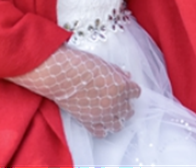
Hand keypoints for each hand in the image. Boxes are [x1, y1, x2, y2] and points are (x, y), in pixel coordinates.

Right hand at [10, 44, 140, 137]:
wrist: (60, 74)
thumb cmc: (81, 64)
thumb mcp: (104, 64)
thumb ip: (118, 72)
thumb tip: (126, 77)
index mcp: (121, 86)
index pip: (135, 92)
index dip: (131, 89)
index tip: (128, 87)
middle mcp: (114, 103)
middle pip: (128, 110)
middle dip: (125, 104)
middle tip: (120, 99)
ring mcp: (102, 115)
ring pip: (118, 125)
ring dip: (117, 118)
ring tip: (112, 111)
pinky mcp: (88, 123)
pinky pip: (101, 132)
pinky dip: (103, 128)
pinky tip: (100, 120)